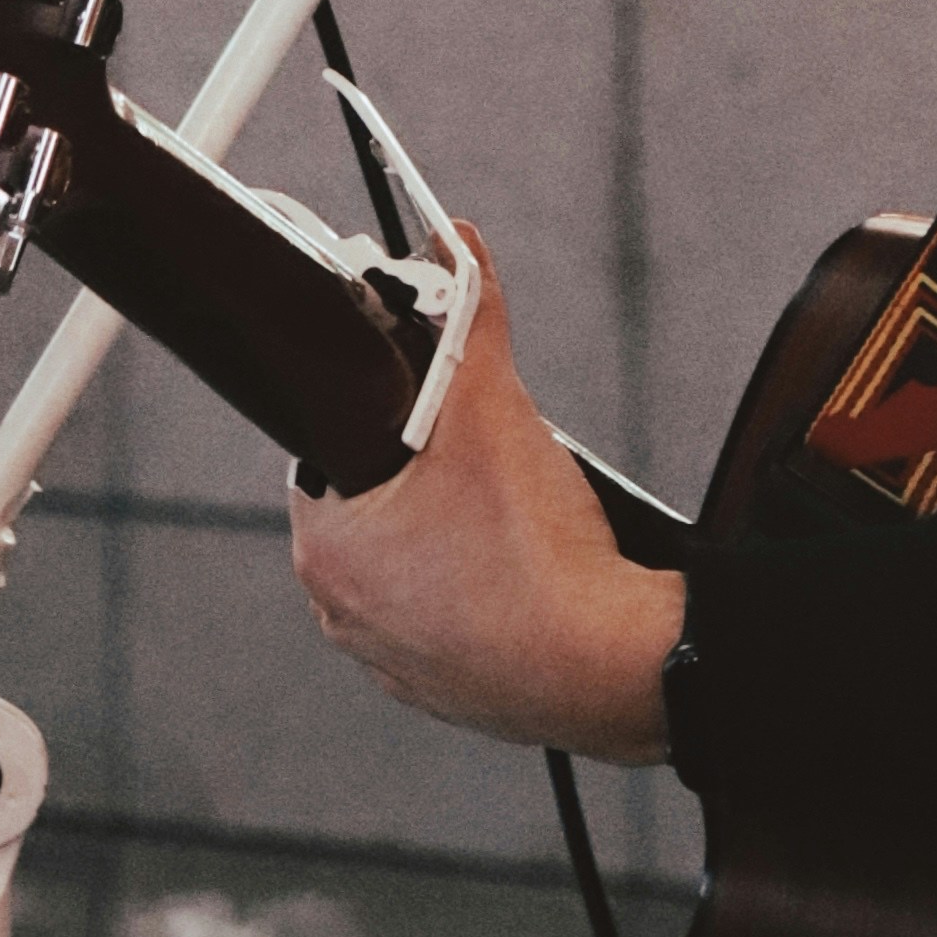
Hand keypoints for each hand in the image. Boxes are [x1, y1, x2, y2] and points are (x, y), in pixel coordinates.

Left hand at [289, 237, 684, 764]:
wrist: (609, 666)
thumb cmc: (537, 558)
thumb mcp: (496, 408)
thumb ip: (470, 318)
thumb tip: (459, 246)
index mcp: (326, 551)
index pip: (329, 448)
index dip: (382, 413)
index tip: (426, 401)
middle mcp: (344, 616)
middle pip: (376, 501)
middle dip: (428, 469)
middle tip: (481, 450)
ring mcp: (396, 663)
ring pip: (417, 559)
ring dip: (456, 528)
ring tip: (513, 507)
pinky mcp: (449, 690)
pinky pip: (452, 614)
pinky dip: (484, 585)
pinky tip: (529, 562)